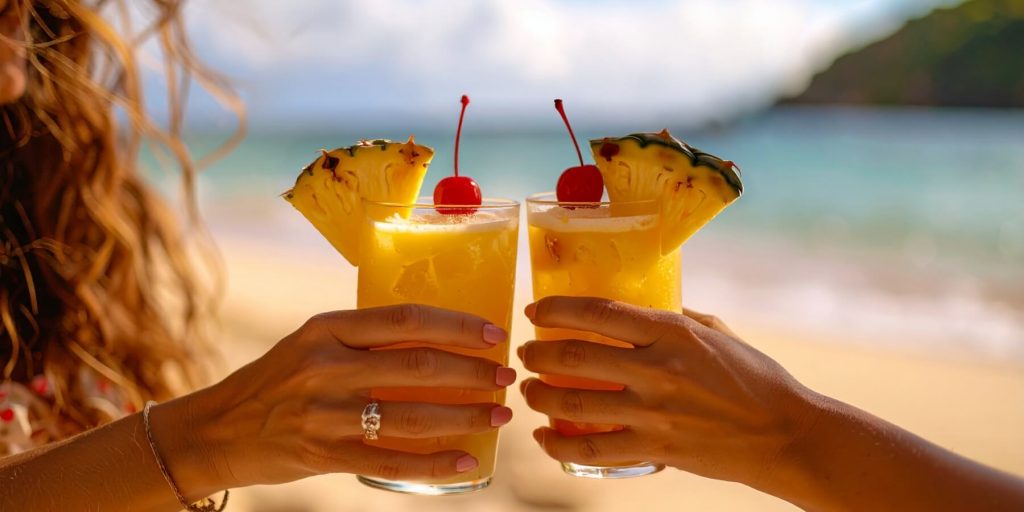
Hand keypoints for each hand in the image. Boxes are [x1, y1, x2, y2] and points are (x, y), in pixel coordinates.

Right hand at [164, 304, 515, 491]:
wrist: (219, 429)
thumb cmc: (279, 380)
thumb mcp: (313, 342)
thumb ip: (364, 339)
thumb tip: (440, 337)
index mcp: (326, 329)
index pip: (405, 319)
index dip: (456, 326)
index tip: (494, 333)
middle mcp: (324, 367)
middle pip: (415, 366)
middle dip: (471, 372)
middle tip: (506, 376)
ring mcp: (323, 414)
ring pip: (409, 415)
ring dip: (463, 416)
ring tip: (499, 417)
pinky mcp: (322, 455)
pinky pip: (388, 462)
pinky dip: (432, 464)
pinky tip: (466, 463)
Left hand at [517, 296, 813, 486]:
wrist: (785, 434)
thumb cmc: (755, 377)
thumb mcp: (717, 331)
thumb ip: (674, 317)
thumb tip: (637, 308)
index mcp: (672, 331)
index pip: (597, 312)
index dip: (555, 309)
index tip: (535, 311)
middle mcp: (656, 368)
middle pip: (571, 356)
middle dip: (535, 354)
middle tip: (525, 353)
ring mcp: (652, 412)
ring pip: (570, 403)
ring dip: (537, 395)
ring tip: (528, 389)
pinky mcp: (654, 449)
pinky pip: (590, 450)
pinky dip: (556, 444)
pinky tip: (543, 436)